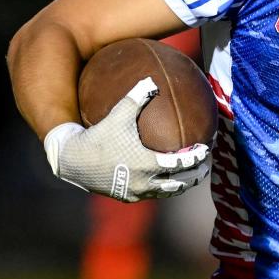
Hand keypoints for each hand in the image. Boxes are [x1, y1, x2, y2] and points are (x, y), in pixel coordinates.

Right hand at [44, 78, 211, 201]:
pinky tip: (164, 181)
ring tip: (189, 179)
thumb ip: (137, 97)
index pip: (181, 164)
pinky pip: (150, 195)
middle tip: (205, 169)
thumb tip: (151, 80)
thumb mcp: (118, 114)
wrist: (71, 161)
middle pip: (179, 185)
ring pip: (165, 194)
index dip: (196, 158)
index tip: (206, 150)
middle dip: (194, 177)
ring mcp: (135, 193)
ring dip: (180, 187)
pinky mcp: (125, 197)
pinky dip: (162, 189)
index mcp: (147, 163)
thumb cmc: (97, 136)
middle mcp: (144, 182)